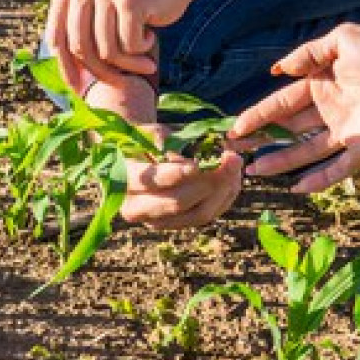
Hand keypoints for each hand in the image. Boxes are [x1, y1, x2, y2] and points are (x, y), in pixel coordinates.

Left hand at [44, 0, 192, 93]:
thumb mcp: (100, 5)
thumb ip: (80, 29)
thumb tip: (69, 80)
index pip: (57, 35)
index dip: (66, 66)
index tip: (79, 89)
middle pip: (81, 46)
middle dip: (103, 71)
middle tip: (123, 82)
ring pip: (106, 50)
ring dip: (128, 65)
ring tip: (145, 61)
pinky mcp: (129, 0)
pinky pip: (128, 45)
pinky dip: (141, 50)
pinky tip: (151, 36)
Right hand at [82, 70, 243, 229]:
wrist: (137, 161)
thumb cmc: (145, 140)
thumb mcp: (151, 134)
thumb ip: (168, 146)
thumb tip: (193, 164)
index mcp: (123, 180)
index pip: (150, 182)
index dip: (174, 175)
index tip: (197, 164)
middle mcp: (136, 209)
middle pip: (178, 203)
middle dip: (209, 182)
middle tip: (231, 158)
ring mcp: (158, 222)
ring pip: (197, 214)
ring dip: (222, 190)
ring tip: (236, 165)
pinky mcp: (177, 225)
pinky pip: (206, 216)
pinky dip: (224, 198)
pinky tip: (233, 178)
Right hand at [227, 24, 359, 194]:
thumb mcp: (339, 41)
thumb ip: (308, 53)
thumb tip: (277, 69)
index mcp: (319, 86)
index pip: (282, 104)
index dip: (259, 115)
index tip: (235, 126)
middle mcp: (327, 111)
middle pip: (288, 131)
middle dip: (262, 141)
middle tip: (235, 151)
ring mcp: (344, 131)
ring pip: (306, 152)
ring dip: (281, 162)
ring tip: (255, 171)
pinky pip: (338, 167)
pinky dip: (319, 179)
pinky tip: (297, 187)